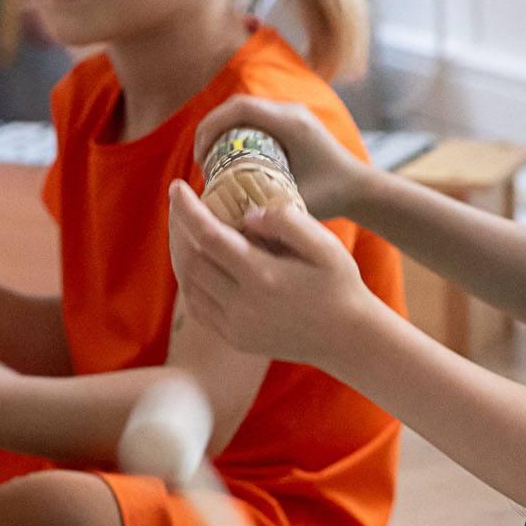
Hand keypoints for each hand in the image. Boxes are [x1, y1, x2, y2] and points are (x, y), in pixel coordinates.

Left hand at [167, 181, 368, 365]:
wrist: (348, 339)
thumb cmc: (340, 285)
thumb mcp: (326, 245)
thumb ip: (287, 222)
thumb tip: (248, 214)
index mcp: (263, 277)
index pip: (209, 236)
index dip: (187, 209)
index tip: (177, 186)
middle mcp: (243, 305)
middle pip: (191, 260)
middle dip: (180, 228)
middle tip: (182, 205)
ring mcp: (236, 326)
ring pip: (190, 284)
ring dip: (182, 254)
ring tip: (187, 230)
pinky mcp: (235, 338)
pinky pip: (198, 306)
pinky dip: (191, 281)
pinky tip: (200, 262)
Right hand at [192, 96, 371, 221]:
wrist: (361, 188)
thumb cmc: (334, 196)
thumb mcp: (296, 202)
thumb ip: (264, 207)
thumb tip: (223, 218)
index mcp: (291, 123)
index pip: (239, 109)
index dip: (211, 127)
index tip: (200, 156)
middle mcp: (291, 111)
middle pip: (237, 106)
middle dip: (211, 128)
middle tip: (200, 160)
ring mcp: (293, 114)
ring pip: (245, 110)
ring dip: (223, 129)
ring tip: (210, 159)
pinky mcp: (293, 122)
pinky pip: (257, 118)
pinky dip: (238, 132)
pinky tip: (231, 157)